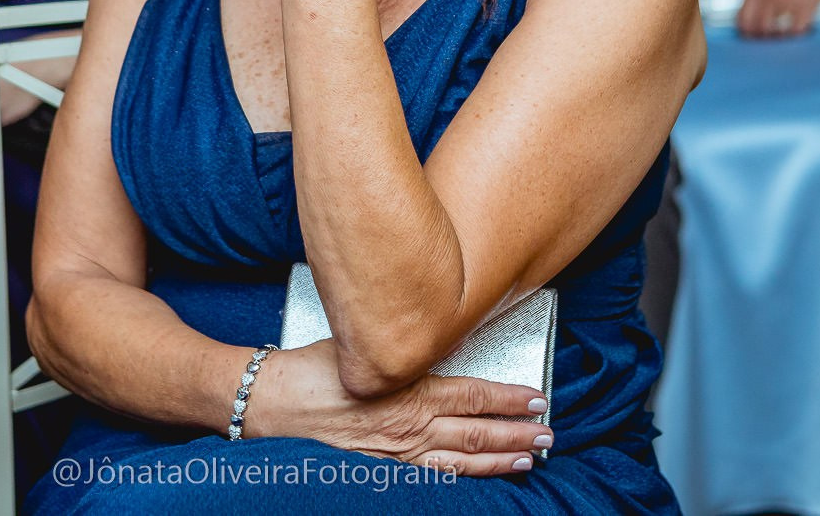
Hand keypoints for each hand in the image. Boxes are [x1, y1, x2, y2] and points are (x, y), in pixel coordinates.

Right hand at [249, 340, 550, 476]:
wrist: (269, 405)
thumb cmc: (309, 370)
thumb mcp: (363, 346)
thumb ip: (403, 350)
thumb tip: (436, 339)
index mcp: (407, 391)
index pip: (474, 396)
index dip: (510, 400)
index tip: (537, 399)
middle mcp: (408, 428)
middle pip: (477, 434)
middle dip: (518, 435)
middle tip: (549, 435)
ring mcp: (395, 457)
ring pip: (460, 462)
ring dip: (500, 461)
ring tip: (529, 460)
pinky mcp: (379, 473)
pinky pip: (430, 479)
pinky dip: (460, 480)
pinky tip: (477, 480)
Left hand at [735, 0, 819, 38]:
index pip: (744, 20)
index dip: (744, 30)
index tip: (747, 32)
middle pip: (760, 28)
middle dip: (758, 35)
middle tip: (760, 36)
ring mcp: (791, 0)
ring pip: (777, 32)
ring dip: (774, 36)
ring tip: (774, 34)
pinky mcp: (808, 5)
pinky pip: (797, 30)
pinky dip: (792, 35)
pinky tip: (790, 31)